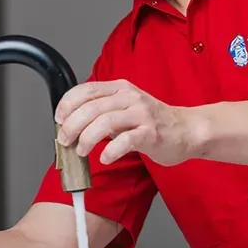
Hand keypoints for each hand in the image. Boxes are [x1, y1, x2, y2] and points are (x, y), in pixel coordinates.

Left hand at [55, 79, 199, 165]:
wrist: (187, 130)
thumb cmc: (154, 122)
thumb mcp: (126, 109)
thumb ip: (103, 112)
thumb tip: (73, 125)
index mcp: (121, 89)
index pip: (86, 90)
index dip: (67, 104)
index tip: (59, 120)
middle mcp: (130, 97)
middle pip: (91, 108)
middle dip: (72, 126)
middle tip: (65, 141)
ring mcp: (142, 114)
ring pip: (105, 122)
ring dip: (87, 138)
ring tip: (82, 151)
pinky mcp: (151, 133)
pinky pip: (125, 140)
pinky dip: (110, 151)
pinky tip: (105, 158)